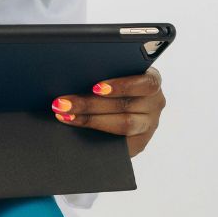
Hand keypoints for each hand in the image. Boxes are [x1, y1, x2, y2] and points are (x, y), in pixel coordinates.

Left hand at [50, 67, 164, 157]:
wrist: (112, 111)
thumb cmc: (106, 86)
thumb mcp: (109, 76)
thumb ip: (101, 73)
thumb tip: (72, 74)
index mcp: (151, 80)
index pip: (145, 82)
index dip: (121, 86)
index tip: (95, 88)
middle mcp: (154, 102)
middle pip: (125, 105)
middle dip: (90, 104)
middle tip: (63, 103)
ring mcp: (149, 124)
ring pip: (123, 124)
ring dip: (89, 119)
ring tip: (65, 115)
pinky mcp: (139, 142)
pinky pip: (119, 141)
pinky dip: (94, 133)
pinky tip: (75, 127)